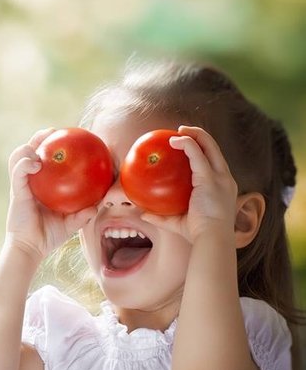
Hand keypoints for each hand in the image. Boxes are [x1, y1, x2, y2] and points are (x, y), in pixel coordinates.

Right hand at [7, 128, 95, 261]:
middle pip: (29, 152)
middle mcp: (28, 182)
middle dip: (39, 137)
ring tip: (40, 143)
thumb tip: (99, 205)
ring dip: (28, 147)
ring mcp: (20, 186)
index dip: (52, 146)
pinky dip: (25, 163)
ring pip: (18, 157)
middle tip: (53, 131)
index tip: (67, 137)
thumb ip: (83, 215)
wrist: (30, 249)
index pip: (44, 160)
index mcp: (39, 186)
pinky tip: (35, 162)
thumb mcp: (71, 224)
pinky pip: (18, 172)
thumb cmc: (48, 237)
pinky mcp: (15, 191)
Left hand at [141, 126, 237, 242]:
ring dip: (194, 134)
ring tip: (178, 130)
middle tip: (181, 131)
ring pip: (210, 146)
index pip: (214, 162)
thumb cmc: (198, 234)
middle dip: (200, 136)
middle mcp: (225, 179)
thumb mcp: (177, 223)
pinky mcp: (210, 178)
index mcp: (222, 187)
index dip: (203, 150)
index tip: (187, 145)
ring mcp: (220, 177)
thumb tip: (143, 214)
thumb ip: (161, 217)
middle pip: (215, 149)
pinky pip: (197, 154)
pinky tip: (174, 140)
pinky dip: (187, 144)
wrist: (212, 239)